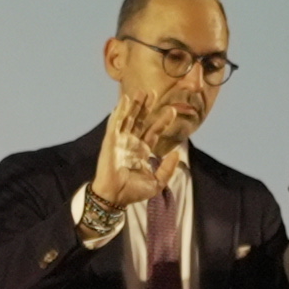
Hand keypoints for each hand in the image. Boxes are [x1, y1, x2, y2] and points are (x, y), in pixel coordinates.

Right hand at [89, 88, 187, 210]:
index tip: (173, 110)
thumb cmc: (133, 192)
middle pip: (140, 120)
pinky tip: (125, 100)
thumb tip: (177, 153)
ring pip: (129, 118)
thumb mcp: (157, 182)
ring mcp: (120, 140)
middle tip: (154, 92)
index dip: (162, 120)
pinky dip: (120, 110)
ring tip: (142, 91)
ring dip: (135, 104)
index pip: (153, 131)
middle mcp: (131, 143)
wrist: (115, 197)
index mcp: (142, 151)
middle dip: (147, 107)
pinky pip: (115, 122)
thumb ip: (168, 169)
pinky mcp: (110, 140)